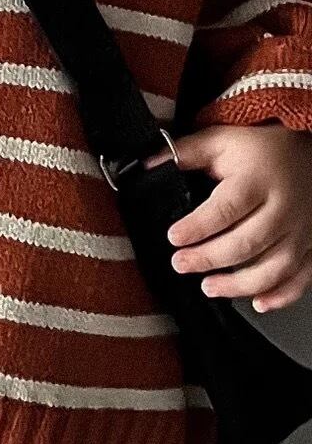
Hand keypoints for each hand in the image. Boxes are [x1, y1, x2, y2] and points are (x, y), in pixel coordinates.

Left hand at [145, 122, 311, 311]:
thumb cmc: (267, 149)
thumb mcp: (225, 141)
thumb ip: (187, 153)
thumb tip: (147, 166)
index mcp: (258, 180)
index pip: (227, 207)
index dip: (198, 226)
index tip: (175, 237)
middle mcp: (284, 208)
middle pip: (247, 242)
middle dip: (209, 258)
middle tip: (181, 264)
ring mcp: (302, 230)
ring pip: (274, 267)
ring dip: (240, 285)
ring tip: (208, 287)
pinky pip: (302, 277)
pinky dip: (282, 295)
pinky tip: (259, 302)